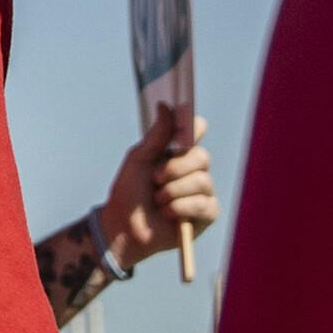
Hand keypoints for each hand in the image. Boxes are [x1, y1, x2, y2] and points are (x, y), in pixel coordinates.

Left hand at [99, 99, 214, 271]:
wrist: (124, 227)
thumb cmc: (130, 191)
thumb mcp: (138, 159)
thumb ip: (155, 136)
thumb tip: (165, 106)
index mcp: (177, 152)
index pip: (196, 132)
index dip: (195, 128)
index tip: (188, 128)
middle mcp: (193, 169)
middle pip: (201, 157)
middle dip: (175, 168)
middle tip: (155, 178)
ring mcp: (202, 191)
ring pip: (202, 181)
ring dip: (173, 191)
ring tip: (158, 200)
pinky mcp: (207, 214)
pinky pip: (204, 204)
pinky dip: (181, 208)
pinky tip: (168, 213)